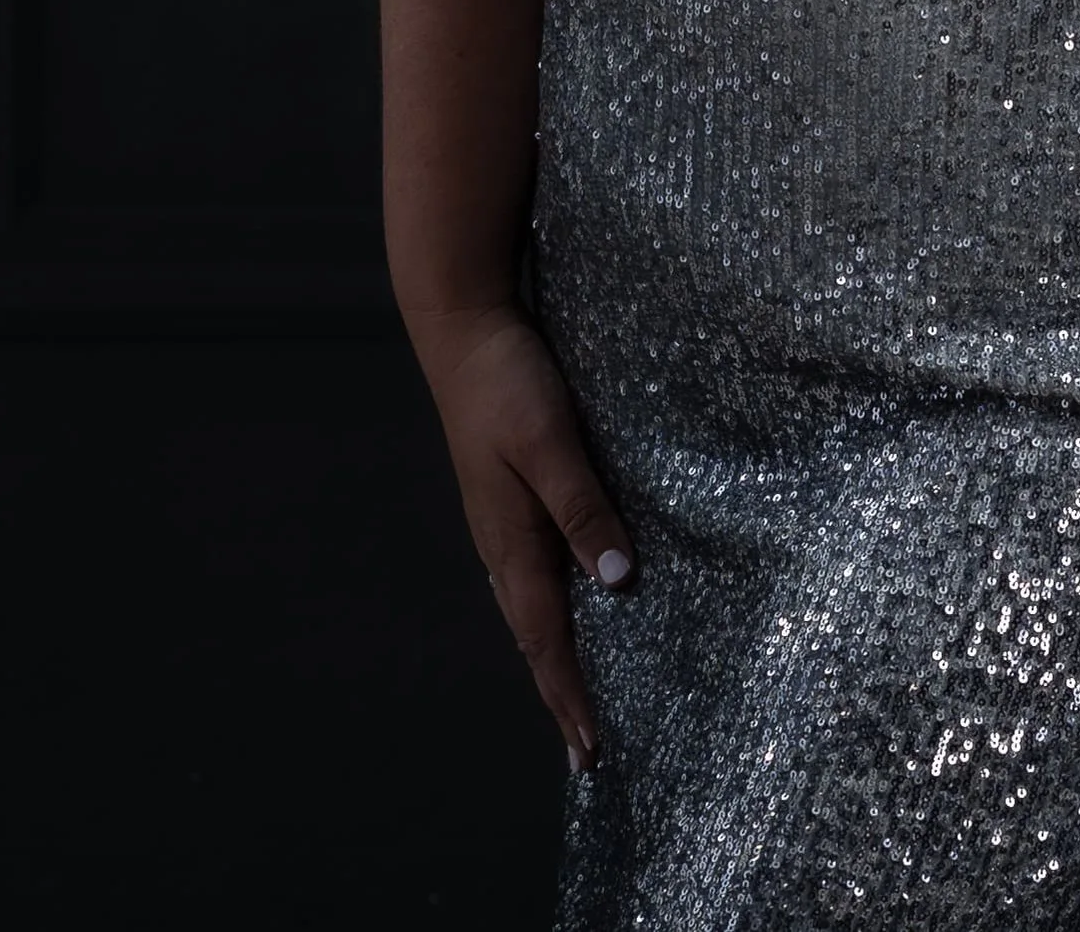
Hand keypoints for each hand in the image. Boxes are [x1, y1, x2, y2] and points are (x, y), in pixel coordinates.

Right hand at [410, 301, 634, 771]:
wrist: (463, 328)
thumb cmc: (508, 383)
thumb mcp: (550, 443)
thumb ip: (582, 507)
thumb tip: (616, 579)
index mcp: (511, 541)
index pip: (545, 638)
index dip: (568, 694)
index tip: (590, 751)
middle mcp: (503, 542)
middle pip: (537, 635)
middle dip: (562, 691)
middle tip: (588, 748)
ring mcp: (502, 518)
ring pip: (534, 605)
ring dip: (557, 653)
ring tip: (580, 694)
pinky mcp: (510, 493)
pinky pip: (535, 569)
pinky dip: (555, 606)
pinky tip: (575, 600)